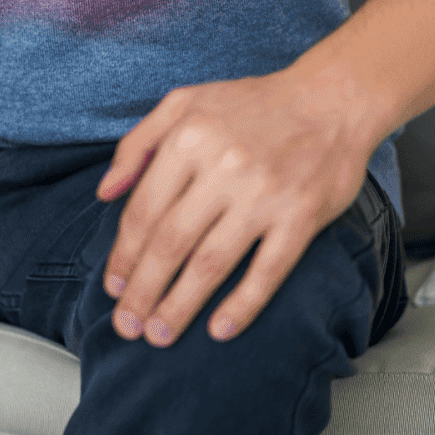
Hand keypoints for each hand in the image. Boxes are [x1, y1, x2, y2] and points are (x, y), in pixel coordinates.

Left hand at [95, 71, 371, 346]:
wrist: (331, 99)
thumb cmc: (251, 104)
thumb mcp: (183, 102)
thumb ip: (136, 144)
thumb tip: (104, 192)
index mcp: (189, 137)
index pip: (144, 210)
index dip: (124, 255)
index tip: (112, 287)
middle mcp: (224, 166)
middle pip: (170, 242)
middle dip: (143, 291)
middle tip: (127, 325)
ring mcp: (264, 194)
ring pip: (211, 262)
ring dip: (180, 306)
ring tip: (159, 335)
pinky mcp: (301, 217)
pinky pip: (267, 271)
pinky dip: (242, 305)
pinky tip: (219, 330)